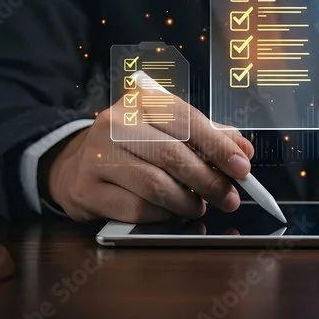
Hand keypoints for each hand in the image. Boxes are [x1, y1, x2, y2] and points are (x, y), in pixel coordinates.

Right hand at [46, 86, 253, 222]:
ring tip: (199, 207)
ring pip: (155, 185)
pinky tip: (171, 213)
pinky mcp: (87, 190)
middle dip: (209, 181)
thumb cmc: (132, 146)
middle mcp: (115, 124)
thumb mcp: (168, 130)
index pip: (187, 120)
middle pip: (172, 155)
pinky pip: (137, 209)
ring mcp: (97, 157)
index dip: (219, 145)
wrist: (74, 164)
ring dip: (187, 203)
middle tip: (229, 198)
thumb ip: (208, 136)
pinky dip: (163, 215)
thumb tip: (243, 150)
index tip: (242, 167)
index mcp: (140, 102)